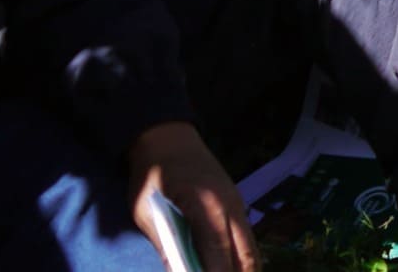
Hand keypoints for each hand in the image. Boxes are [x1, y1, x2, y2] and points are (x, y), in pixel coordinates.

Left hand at [129, 122, 257, 271]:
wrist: (169, 138)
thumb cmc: (152, 175)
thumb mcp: (146, 212)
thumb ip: (164, 245)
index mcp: (207, 208)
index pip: (219, 254)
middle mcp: (231, 207)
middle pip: (246, 256)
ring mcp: (238, 205)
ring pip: (251, 249)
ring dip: (242, 270)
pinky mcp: (237, 205)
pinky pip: (246, 239)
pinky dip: (241, 258)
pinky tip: (227, 268)